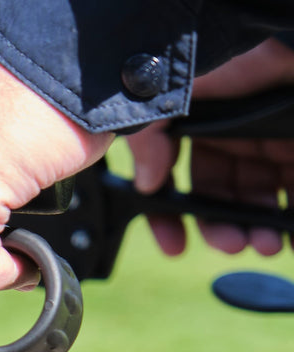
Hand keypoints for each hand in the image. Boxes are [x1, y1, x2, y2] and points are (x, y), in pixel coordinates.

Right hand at [127, 38, 293, 255]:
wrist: (273, 29)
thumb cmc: (226, 56)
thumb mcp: (172, 100)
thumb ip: (150, 142)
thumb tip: (147, 187)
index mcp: (206, 131)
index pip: (186, 183)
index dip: (175, 218)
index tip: (176, 248)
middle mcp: (240, 137)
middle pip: (230, 196)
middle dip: (228, 228)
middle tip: (236, 245)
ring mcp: (276, 138)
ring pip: (266, 195)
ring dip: (262, 227)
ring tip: (270, 244)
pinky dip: (293, 209)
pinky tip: (291, 227)